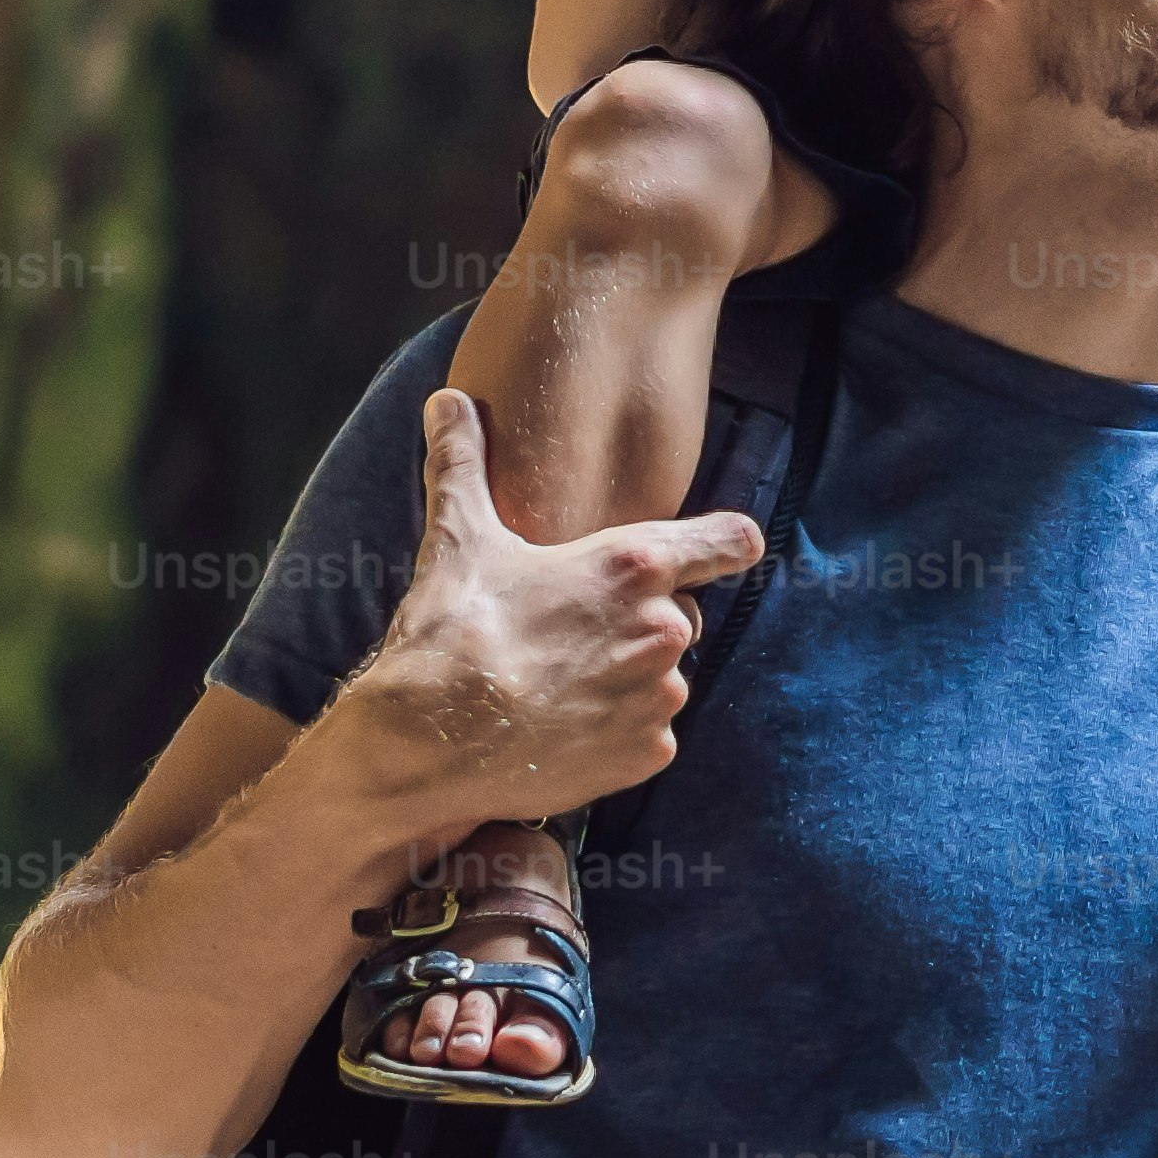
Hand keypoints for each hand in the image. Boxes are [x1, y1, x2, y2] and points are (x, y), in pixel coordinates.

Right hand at [316, 387, 765, 854]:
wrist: (427, 743)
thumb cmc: (450, 632)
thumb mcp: (458, 536)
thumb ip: (463, 461)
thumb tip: (447, 401)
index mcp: (634, 566)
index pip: (729, 542)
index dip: (726, 545)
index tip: (731, 549)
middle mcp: (663, 630)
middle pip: (679, 616)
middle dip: (639, 623)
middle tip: (573, 635)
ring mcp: (659, 697)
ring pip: (662, 678)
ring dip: (628, 680)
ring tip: (559, 684)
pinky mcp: (648, 755)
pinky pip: (648, 736)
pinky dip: (617, 734)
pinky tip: (563, 728)